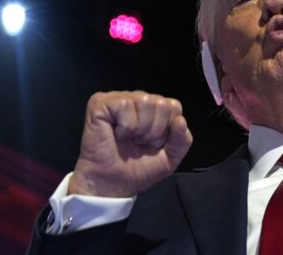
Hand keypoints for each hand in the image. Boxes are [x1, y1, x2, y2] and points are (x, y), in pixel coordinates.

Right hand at [68, 91, 192, 196]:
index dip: (167, 129)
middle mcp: (137, 99)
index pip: (173, 106)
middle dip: (155, 130)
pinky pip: (124, 105)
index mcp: (154, 109)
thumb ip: (182, 140)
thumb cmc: (138, 169)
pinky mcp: (100, 103)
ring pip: (144, 101)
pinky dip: (125, 126)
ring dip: (140, 129)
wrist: (112, 184)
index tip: (153, 143)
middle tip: (139, 142)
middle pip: (161, 103)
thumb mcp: (171, 157)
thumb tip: (180, 120)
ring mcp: (118, 99)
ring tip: (130, 139)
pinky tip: (117, 134)